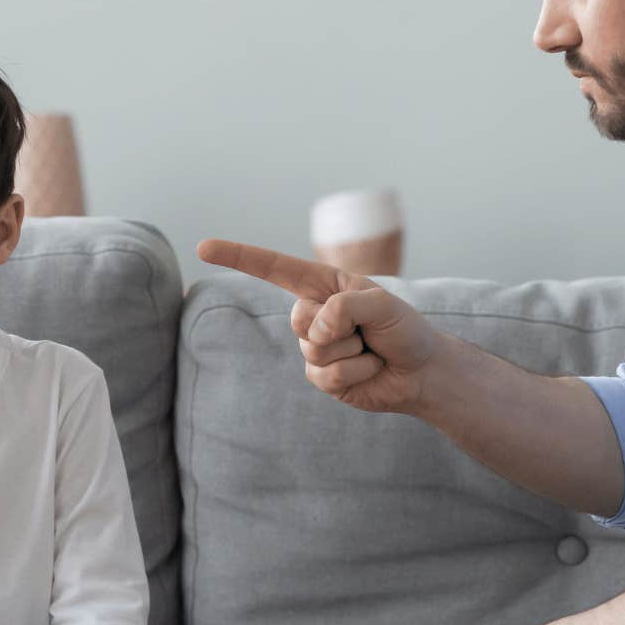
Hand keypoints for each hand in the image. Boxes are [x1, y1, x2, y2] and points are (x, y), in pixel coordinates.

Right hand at [196, 239, 441, 413]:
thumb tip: (317, 327)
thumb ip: (347, 306)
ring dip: (353, 352)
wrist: (421, 372)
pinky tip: (369, 370)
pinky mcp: (321, 377)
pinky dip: (356, 373)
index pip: (274, 268)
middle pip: (300, 318)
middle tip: (368, 331)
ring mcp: (315, 347)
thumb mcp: (383, 305)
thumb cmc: (404, 330)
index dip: (238, 256)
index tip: (202, 247)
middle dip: (339, 326)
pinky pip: (325, 376)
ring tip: (372, 351)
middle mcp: (315, 313)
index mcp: (324, 285)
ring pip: (315, 349)